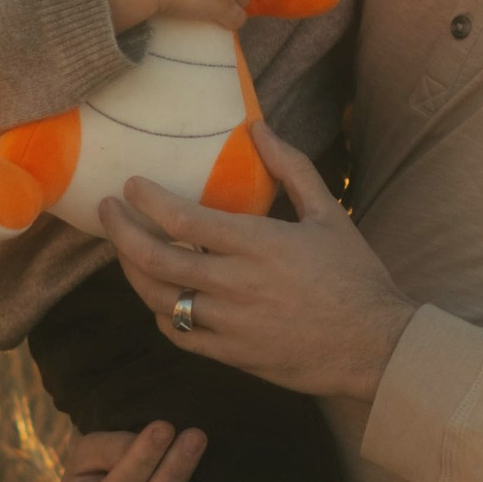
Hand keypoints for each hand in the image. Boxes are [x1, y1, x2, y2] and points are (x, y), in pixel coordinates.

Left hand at [101, 124, 417, 402]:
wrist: (374, 346)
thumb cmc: (355, 276)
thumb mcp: (329, 213)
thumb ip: (291, 167)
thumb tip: (258, 127)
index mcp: (259, 244)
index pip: (182, 220)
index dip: (147, 200)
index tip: (131, 185)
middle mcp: (236, 284)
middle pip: (155, 259)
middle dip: (120, 232)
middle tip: (107, 211)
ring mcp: (230, 324)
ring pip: (158, 299)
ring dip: (132, 271)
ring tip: (124, 250)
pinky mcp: (231, 354)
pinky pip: (178, 335)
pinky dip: (159, 313)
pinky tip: (158, 295)